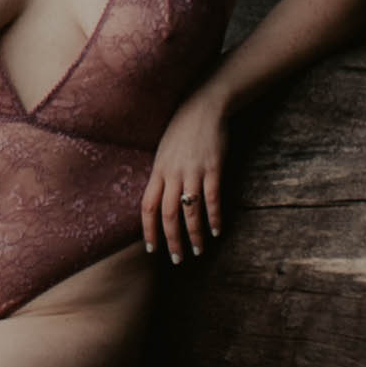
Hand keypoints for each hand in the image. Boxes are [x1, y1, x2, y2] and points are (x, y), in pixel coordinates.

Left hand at [143, 85, 234, 262]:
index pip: (147, 207)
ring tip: (199, 251)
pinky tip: (218, 231)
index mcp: (158, 171)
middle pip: (168, 214)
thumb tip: (158, 201)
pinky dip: (214, 217)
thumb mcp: (163, 152)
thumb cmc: (182, 131)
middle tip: (177, 260)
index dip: (149, 230)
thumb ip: (161, 176)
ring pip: (191, 211)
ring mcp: (193, 171)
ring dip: (194, 235)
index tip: (152, 249)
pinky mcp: (213, 168)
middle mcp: (172, 173)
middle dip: (172, 240)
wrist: (203, 107)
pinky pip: (212, 198)